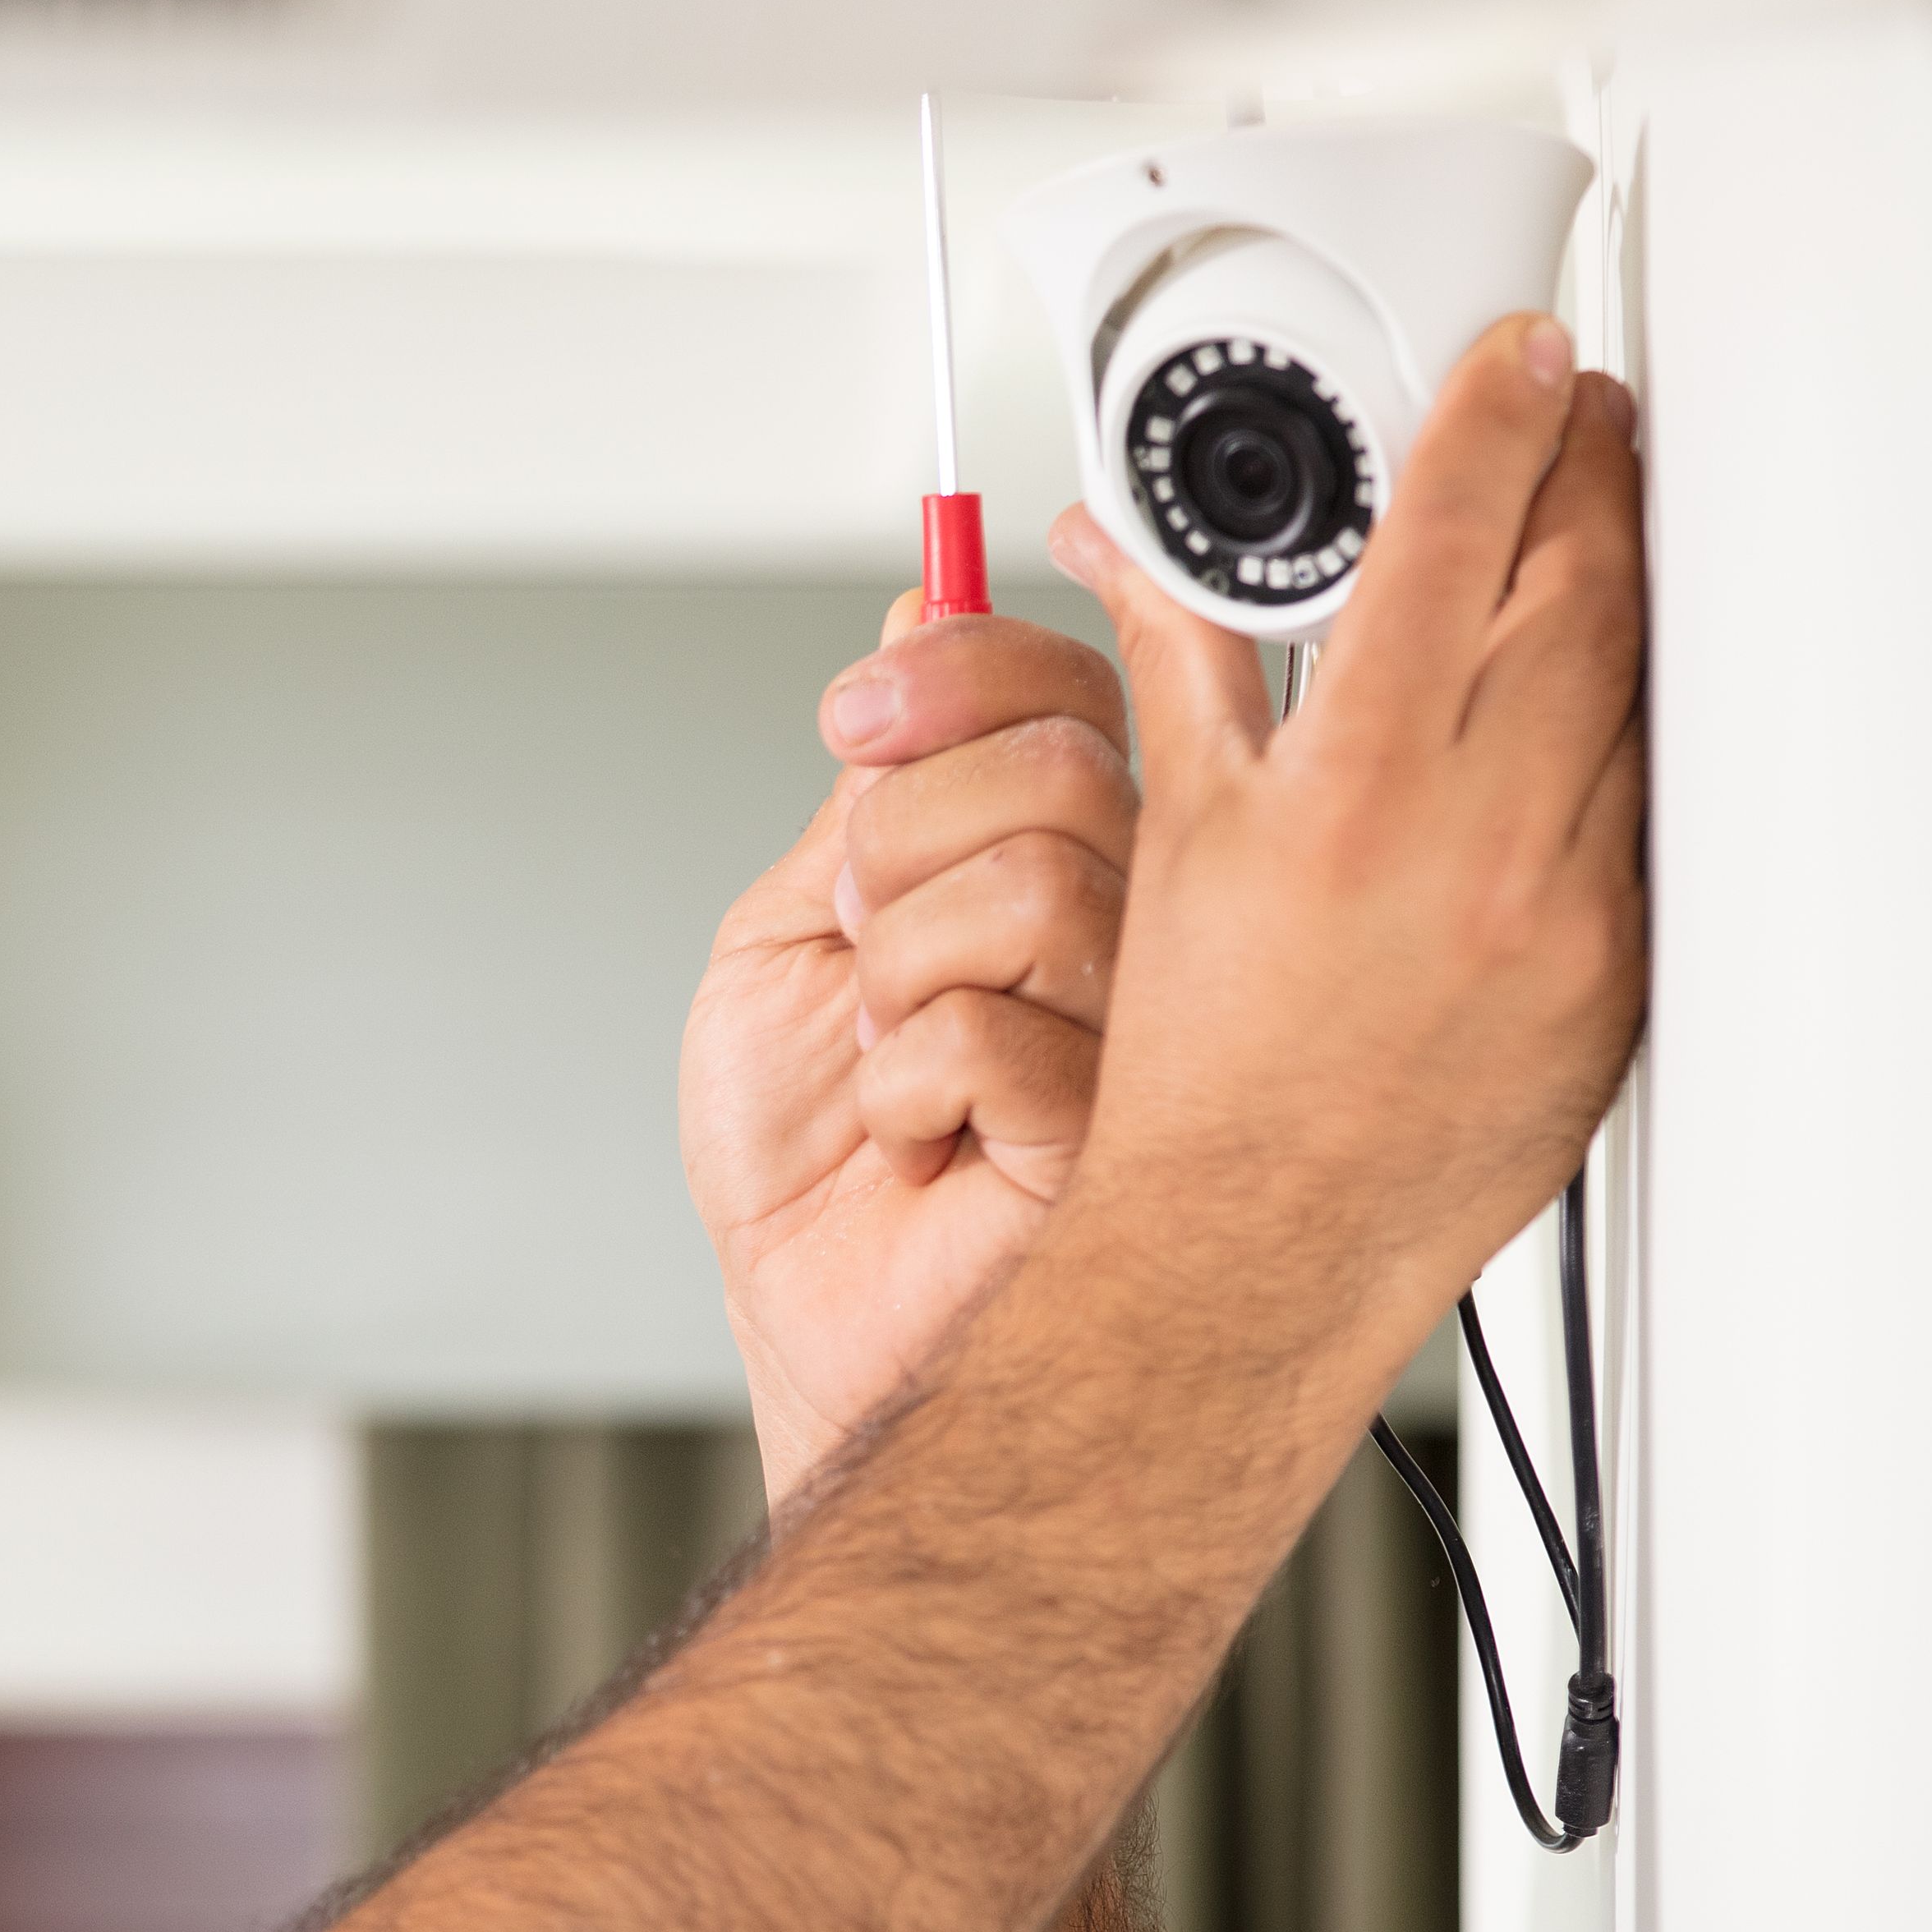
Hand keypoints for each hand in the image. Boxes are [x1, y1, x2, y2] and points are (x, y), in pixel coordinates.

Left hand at [682, 603, 1155, 1498]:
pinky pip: (1002, 1030)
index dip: (955, 669)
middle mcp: (1118, 923)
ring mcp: (1142, 1023)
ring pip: (1032, 886)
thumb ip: (866, 785)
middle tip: (860, 949)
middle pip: (1055, 763)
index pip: (1058, 684)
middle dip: (893, 846)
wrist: (811, 1323)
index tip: (856, 720)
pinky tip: (921, 1139)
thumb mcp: (788, 930)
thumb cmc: (810, 1163)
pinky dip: (904, 1086)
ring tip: (890, 1058)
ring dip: (897, 978)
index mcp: (1049, 853)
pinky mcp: (1131, 1128)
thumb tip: (918, 609)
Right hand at [1057, 315, 1647, 1364]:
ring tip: (1587, 541)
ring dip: (1626, 586)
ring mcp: (1572, 909)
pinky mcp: (1624, 973)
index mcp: (1354, 785)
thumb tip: (1141, 549)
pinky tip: (1597, 701)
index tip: (1520, 360)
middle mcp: (1479, 838)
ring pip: (1645, 682)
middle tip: (1569, 423)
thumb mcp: (1178, 833)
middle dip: (1588, 473)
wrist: (1253, 1247)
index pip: (1458, 534)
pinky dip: (1634, 726)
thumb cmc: (1201, 1072)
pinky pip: (1657, 803)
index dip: (1499, 416)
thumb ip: (1180, 659)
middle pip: (1587, 580)